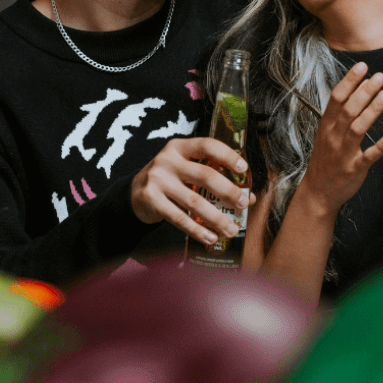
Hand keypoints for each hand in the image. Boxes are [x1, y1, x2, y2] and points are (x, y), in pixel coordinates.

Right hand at [130, 137, 254, 245]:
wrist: (134, 193)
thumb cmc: (170, 179)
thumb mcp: (187, 171)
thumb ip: (214, 178)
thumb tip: (248, 197)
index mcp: (180, 147)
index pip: (207, 146)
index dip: (227, 156)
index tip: (243, 169)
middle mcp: (167, 160)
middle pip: (204, 175)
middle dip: (228, 191)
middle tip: (243, 204)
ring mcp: (157, 179)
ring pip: (194, 201)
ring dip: (216, 218)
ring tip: (231, 229)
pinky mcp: (151, 199)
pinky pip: (179, 218)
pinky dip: (197, 230)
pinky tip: (211, 237)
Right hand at [297, 62, 382, 216]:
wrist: (318, 191)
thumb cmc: (326, 158)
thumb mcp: (327, 133)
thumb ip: (341, 113)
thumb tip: (360, 87)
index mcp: (327, 125)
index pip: (336, 98)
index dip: (350, 81)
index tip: (362, 66)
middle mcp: (334, 136)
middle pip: (349, 109)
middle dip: (365, 92)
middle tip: (380, 77)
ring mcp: (343, 153)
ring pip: (357, 128)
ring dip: (372, 111)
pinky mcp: (354, 169)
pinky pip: (368, 156)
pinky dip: (379, 145)